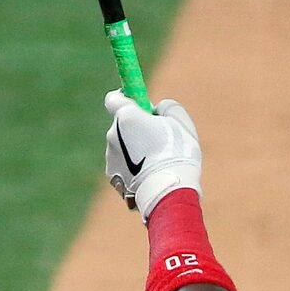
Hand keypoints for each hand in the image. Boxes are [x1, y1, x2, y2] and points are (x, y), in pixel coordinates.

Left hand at [104, 91, 202, 219]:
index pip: (114, 98)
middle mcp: (112, 135)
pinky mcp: (112, 179)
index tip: (139, 103)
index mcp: (126, 116)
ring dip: (135, 151)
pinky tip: (149, 176)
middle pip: (121, 125)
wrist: (167, 192)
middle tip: (157, 139)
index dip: (126, 98)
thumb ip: (167, 107)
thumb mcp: (179, 121)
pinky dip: (133, 170)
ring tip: (156, 163)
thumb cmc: (176, 153)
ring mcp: (110, 158)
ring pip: (122, 148)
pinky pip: (123, 168)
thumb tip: (158, 110)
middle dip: (136, 128)